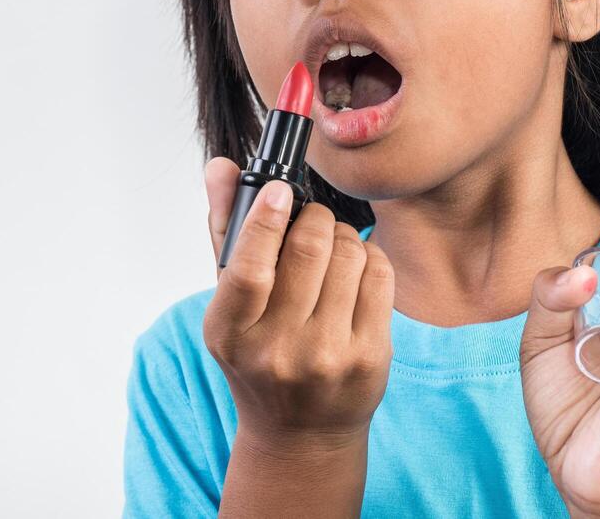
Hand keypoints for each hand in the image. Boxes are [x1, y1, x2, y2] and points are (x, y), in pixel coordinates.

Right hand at [201, 157, 394, 440]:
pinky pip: (379, 275)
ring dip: (343, 235)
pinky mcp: (371, 357)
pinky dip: (369, 256)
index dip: (266, 219)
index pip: (249, 269)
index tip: (278, 190)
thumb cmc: (258, 356)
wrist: (300, 434)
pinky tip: (354, 270)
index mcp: (231, 333)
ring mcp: (329, 356)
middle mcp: (278, 350)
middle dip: (314, 217)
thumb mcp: (229, 304)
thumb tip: (220, 165)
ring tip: (331, 248)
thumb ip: (224, 231)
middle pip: (309, 249)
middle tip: (310, 218)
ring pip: (349, 255)